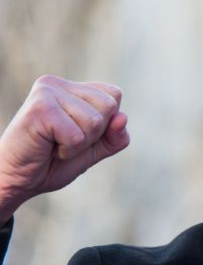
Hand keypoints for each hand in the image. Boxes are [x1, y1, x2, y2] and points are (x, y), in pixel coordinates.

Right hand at [0, 75, 129, 222]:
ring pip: (95, 122)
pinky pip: (77, 136)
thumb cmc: (52, 162)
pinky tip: (47, 147)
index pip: (114, 95)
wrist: (16, 180)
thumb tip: (123, 118)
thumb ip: (114, 136)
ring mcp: (47, 93)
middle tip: (64, 141)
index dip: (105, 123)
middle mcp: (57, 84)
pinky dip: (67, 150)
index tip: (77, 133)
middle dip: (94, 134)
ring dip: (79, 144)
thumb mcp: (94, 149)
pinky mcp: (39, 109)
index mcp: (71, 87)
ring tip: (54, 144)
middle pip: (109, 106)